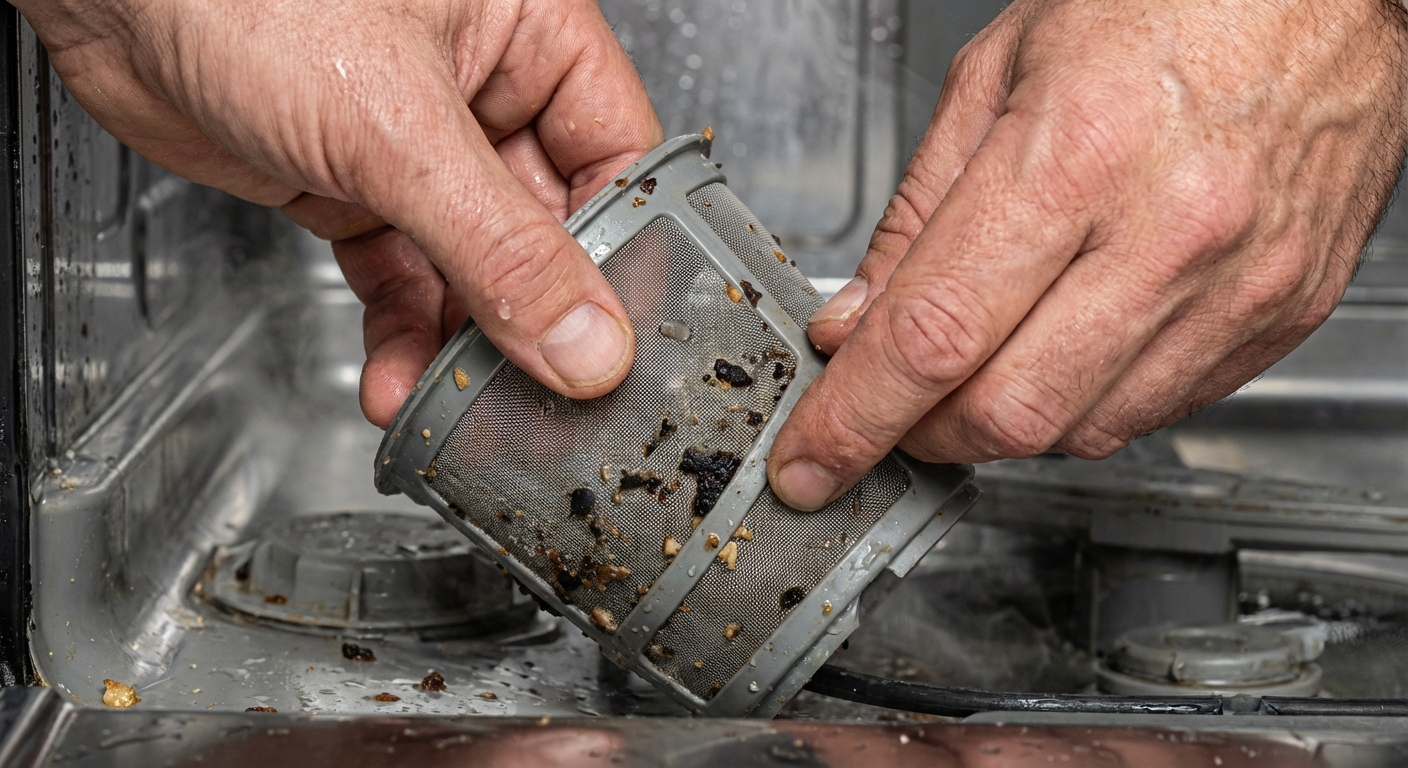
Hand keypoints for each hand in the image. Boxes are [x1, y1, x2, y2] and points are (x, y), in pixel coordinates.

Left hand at [17, 0, 661, 426]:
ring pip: (471, 269)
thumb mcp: (395, 123)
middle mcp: (484, 91)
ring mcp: (415, 145)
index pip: (622, 163)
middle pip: (549, 231)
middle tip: (543, 397)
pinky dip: (400, 334)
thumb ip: (499, 244)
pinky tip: (400, 379)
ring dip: (461, 346)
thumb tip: (586, 340)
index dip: (630, 259)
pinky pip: (400, 277)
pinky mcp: (351, 186)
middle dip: (535, 321)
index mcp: (532, 36)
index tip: (624, 344)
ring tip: (459, 407)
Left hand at [768, 0, 1407, 509]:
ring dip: (1003, 423)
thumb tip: (860, 320)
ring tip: (983, 365)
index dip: (854, 419)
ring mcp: (1236, 285)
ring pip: (1082, 430)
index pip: (933, 335)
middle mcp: (1167, 231)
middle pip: (1006, 411)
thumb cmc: (1171, 3)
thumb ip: (917, 213)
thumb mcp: (997, 74)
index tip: (813, 459)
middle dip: (923, 434)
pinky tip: (1065, 351)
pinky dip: (1086, 405)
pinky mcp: (1280, 316)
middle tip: (893, 411)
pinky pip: (1158, 411)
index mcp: (1075, 154)